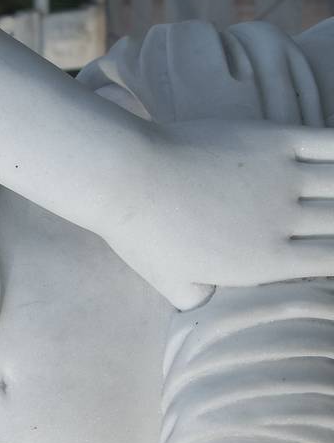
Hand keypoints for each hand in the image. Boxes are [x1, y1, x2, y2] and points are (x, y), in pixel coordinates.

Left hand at [113, 119, 333, 307]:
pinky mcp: (274, 140)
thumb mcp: (171, 284)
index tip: (332, 255)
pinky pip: (331, 144)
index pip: (331, 264)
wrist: (128, 178)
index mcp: (265, 262)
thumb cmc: (144, 235)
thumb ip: (199, 298)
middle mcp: (285, 221)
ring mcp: (283, 178)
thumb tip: (211, 302)